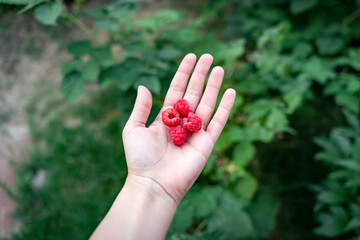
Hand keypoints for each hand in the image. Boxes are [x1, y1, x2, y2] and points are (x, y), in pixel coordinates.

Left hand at [122, 53, 235, 204]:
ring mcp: (196, 132)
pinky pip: (219, 122)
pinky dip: (226, 107)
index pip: (177, 89)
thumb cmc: (140, 158)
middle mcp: (182, 122)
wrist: (153, 183)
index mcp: (166, 117)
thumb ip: (141, 107)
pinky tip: (231, 92)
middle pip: (194, 93)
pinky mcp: (207, 143)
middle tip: (209, 57)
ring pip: (207, 103)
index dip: (183, 73)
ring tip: (220, 68)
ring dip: (214, 86)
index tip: (191, 57)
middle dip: (201, 75)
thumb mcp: (134, 128)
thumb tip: (144, 86)